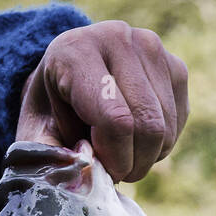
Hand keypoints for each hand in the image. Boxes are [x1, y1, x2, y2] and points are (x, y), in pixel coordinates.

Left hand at [16, 20, 188, 182]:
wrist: (68, 79)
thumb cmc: (51, 114)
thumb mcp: (38, 136)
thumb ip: (55, 160)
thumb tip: (86, 177)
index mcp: (76, 52)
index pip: (117, 120)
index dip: (115, 160)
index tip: (101, 171)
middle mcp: (117, 38)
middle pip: (148, 126)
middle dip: (132, 164)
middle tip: (112, 171)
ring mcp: (151, 47)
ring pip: (166, 130)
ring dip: (145, 158)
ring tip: (120, 152)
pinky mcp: (174, 65)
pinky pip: (177, 125)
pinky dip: (159, 146)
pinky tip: (136, 138)